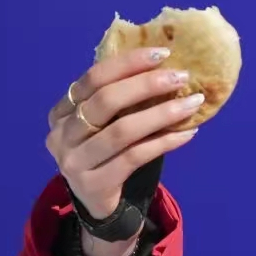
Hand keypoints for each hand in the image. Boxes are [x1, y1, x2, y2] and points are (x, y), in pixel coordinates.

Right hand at [46, 47, 201, 220]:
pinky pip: (135, 157)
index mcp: (63, 110)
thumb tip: (170, 67)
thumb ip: (124, 98)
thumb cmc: (107, 151)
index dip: (128, 63)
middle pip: (105, 101)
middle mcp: (62, 134)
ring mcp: (73, 161)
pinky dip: (164, 142)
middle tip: (181, 77)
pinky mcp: (93, 184)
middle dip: (147, 85)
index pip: (93, 78)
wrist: (97, 201)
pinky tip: (188, 133)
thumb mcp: (106, 122)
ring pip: (122, 130)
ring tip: (193, 103)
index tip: (163, 54)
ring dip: (162, 114)